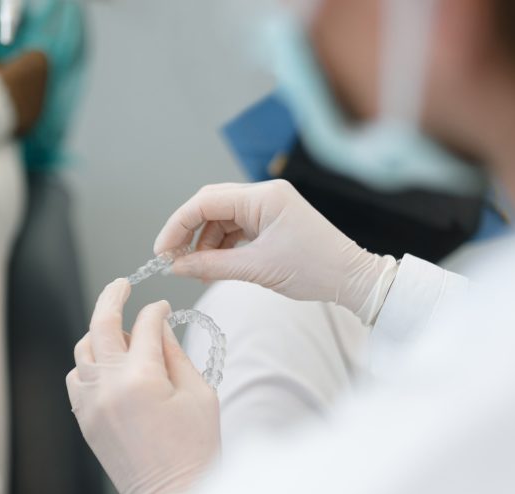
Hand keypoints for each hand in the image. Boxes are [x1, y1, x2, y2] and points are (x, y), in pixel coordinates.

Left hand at [66, 280, 220, 493]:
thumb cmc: (196, 451)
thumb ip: (176, 354)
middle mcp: (108, 386)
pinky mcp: (84, 421)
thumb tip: (159, 326)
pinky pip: (76, 379)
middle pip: (101, 324)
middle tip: (123, 285)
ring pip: (82, 351)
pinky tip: (108, 367)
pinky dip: (89, 365)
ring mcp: (90, 404)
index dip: (157, 310)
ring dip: (99, 335)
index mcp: (142, 378)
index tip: (164, 306)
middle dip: (113, 297)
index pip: (145, 325)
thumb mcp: (199, 395)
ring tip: (120, 334)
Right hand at [154, 179, 397, 323]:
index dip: (178, 225)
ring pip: (221, 219)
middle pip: (210, 206)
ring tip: (195, 270)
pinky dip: (221, 247)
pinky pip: (236, 229)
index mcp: (263, 196)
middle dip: (188, 232)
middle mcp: (264, 195)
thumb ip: (212, 265)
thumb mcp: (257, 269)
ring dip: (204, 244)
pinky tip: (212, 267)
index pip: (205, 202)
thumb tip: (176, 267)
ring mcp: (268, 207)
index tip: (162, 251)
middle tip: (172, 260)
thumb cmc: (314, 269)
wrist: (352, 278)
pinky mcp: (271, 221)